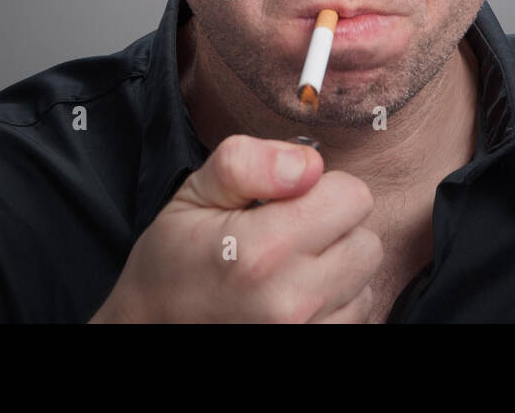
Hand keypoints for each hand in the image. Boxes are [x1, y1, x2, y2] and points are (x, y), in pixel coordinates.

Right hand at [88, 133, 381, 322]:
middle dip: (335, 229)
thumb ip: (249, 164)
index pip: (354, 198)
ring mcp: (305, 334)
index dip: (322, 190)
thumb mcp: (194, 194)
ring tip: (289, 270)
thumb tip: (310, 164)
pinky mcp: (313, 351)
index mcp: (263, 251)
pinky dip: (335, 302)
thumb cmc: (173, 262)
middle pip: (367, 241)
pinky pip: (356, 314)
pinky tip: (295, 297)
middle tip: (288, 235)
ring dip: (337, 268)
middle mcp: (291, 300)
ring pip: (365, 280)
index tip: (287, 202)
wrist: (148, 332)